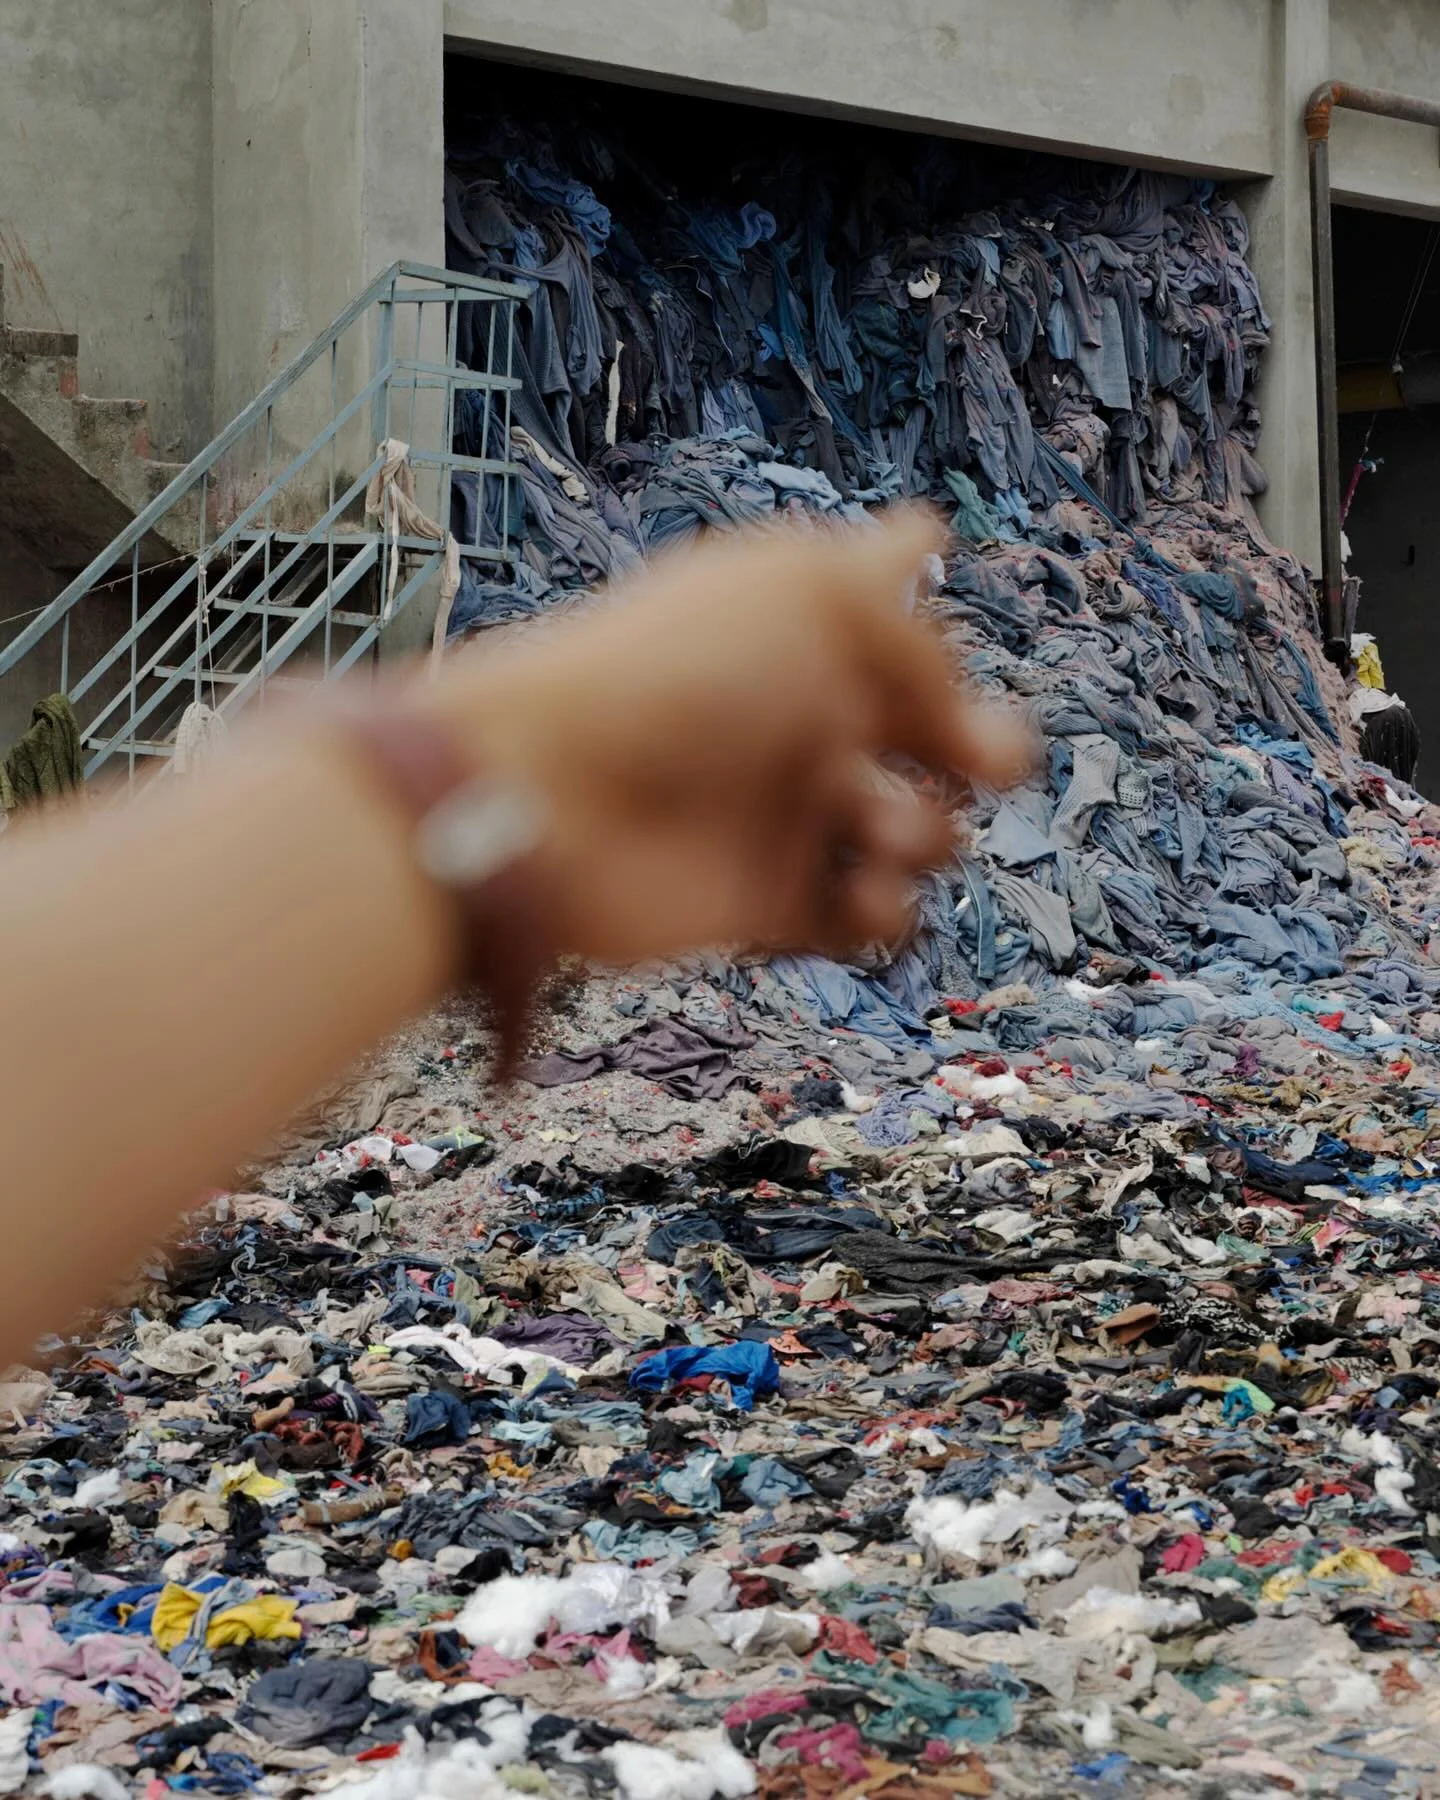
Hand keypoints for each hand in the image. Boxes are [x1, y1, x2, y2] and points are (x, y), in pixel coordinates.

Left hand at [427, 508, 1030, 964]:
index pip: (900, 623)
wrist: (551, 794)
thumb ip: (915, 638)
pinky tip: (857, 890)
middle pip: (938, 740)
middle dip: (984, 750)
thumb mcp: (812, 600)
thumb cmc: (675, 673)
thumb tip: (971, 707)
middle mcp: (804, 718)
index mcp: (809, 633)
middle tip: (984, 759)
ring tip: (874, 823)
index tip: (956, 653)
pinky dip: (882, 909)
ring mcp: (785, 813)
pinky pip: (867, 916)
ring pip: (918, 833)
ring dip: (927, 831)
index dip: (944, 640)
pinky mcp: (766, 903)